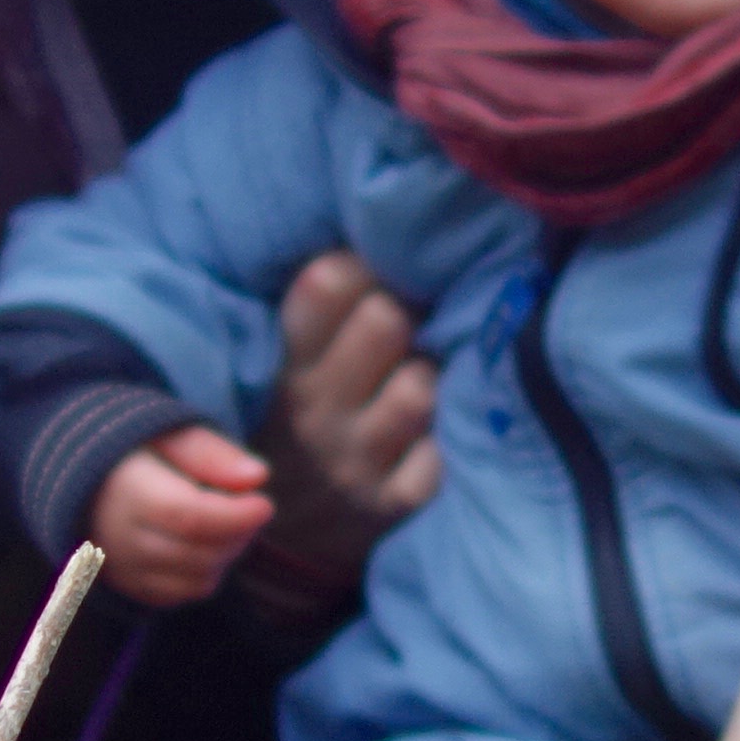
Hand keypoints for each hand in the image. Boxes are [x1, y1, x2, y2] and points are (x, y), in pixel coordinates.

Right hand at [91, 425, 276, 610]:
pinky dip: (207, 573)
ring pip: (198, 580)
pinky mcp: (131, 588)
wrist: (88, 479)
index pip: (188, 517)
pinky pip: (184, 594)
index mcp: (126, 490)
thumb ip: (211, 453)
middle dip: (238, 532)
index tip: (264, 504)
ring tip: (224, 520)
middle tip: (246, 504)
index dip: (234, 516)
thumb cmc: (138, 451)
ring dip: (226, 554)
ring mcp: (123, 569)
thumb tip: (258, 477)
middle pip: (199, 553)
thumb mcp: (170, 434)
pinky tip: (204, 542)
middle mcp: (119, 537)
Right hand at [250, 250, 440, 592]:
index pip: (329, 280)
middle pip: (385, 321)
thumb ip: (335, 291)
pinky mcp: (395, 500)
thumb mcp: (306, 349)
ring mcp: (354, 459)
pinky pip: (441, 457)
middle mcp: (314, 408)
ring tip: (431, 382)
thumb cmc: (331, 401)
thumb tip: (392, 220)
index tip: (378, 281)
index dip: (369, 269)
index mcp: (288, 357)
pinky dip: (451, 440)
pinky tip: (444, 432)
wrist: (310, 521)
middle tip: (411, 333)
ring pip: (416, 388)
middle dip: (409, 317)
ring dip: (435, 378)